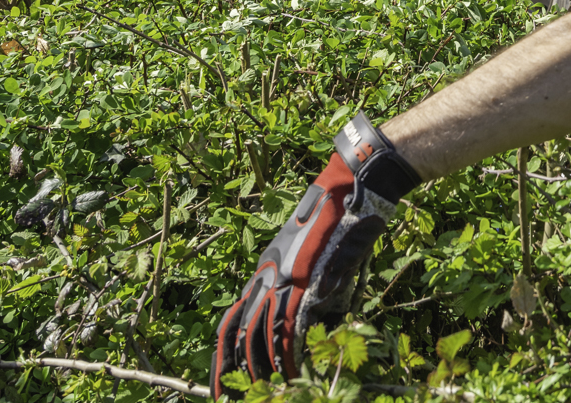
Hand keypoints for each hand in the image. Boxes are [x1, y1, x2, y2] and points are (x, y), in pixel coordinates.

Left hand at [211, 112, 420, 395]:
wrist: (349, 189)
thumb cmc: (334, 222)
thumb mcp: (309, 258)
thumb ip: (303, 288)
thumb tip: (307, 322)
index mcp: (264, 271)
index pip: (232, 320)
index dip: (224, 353)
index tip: (221, 381)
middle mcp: (268, 276)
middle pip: (241, 332)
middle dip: (234, 368)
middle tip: (227, 397)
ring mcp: (288, 278)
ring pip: (264, 334)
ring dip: (262, 367)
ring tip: (262, 391)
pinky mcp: (310, 280)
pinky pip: (293, 325)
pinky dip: (291, 353)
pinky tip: (290, 372)